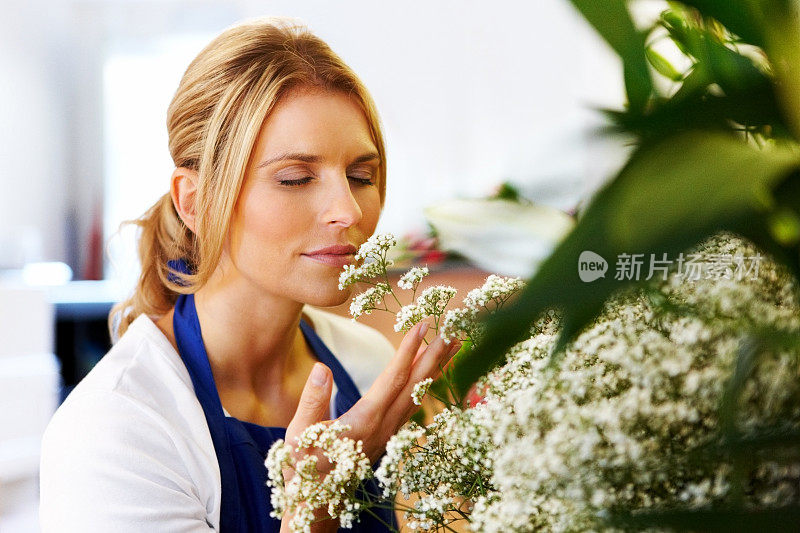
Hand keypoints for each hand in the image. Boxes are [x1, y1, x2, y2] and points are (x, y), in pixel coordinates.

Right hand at [280, 321, 460, 530]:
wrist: (317, 503)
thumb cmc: (303, 469)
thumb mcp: (298, 436)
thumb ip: (311, 402)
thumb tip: (322, 368)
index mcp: (363, 422)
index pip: (392, 379)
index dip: (407, 351)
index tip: (421, 326)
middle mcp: (383, 426)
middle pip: (415, 385)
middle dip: (434, 355)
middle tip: (452, 329)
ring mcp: (389, 433)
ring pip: (418, 394)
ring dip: (436, 368)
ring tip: (451, 344)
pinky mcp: (388, 436)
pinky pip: (412, 405)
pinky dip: (425, 383)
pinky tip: (432, 371)